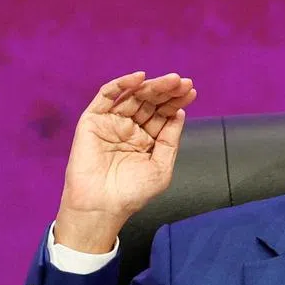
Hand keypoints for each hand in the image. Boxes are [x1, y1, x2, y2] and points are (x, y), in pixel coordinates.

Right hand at [54, 71, 196, 252]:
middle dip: (167, 91)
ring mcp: (111, 122)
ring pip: (133, 96)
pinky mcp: (93, 120)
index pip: (164, 113)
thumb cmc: (132, 193)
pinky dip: (121, 84)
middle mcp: (130, 127)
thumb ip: (170, 140)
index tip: (191, 92)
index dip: (177, 101)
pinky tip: (140, 78)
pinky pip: (106, 96)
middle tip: (183, 82)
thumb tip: (179, 113)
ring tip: (170, 80)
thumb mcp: (161, 167)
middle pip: (150, 101)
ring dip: (152, 85)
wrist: (103, 206)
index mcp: (147, 138)